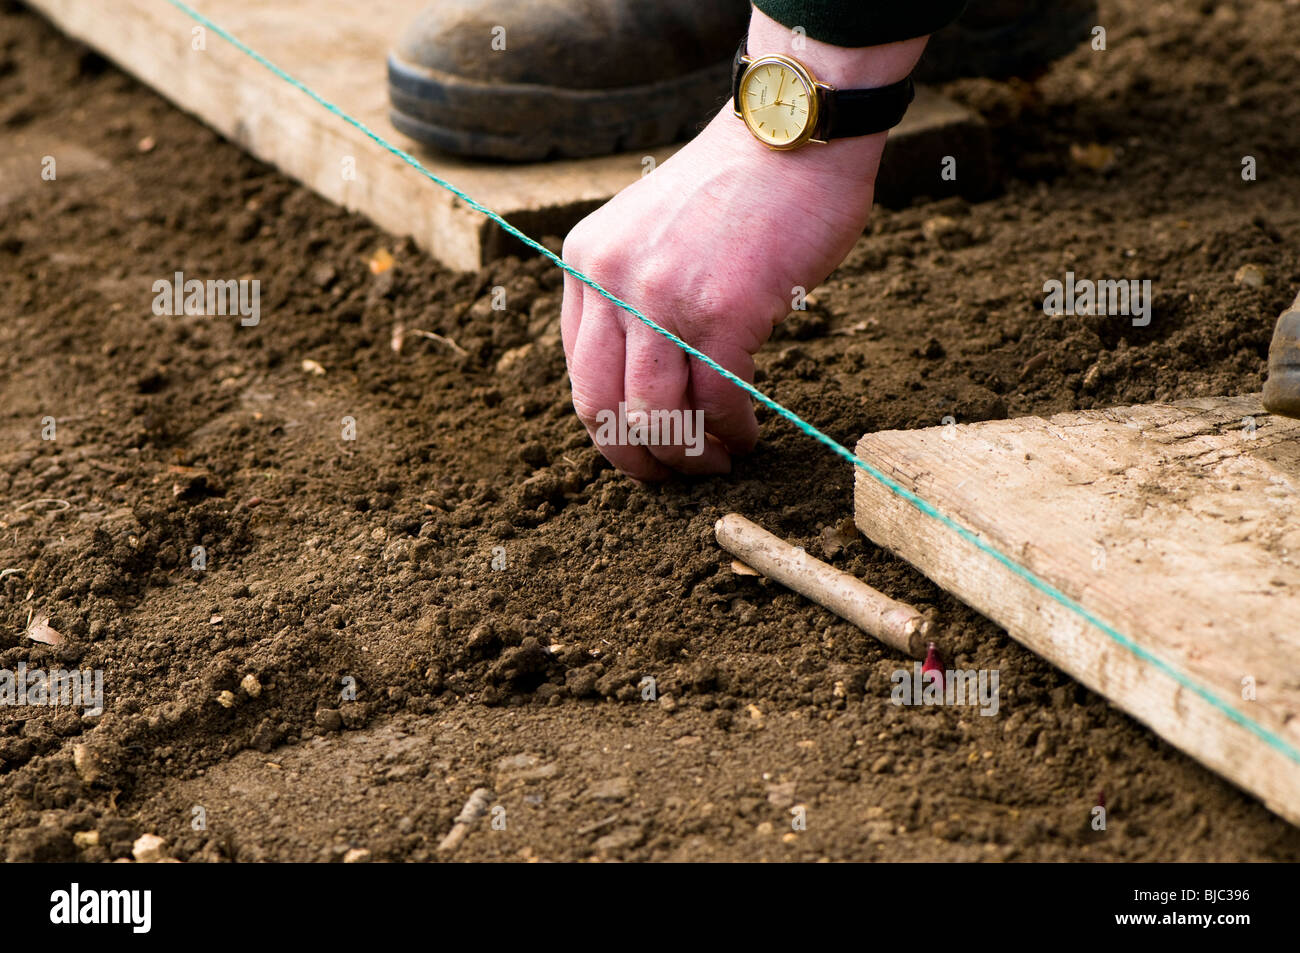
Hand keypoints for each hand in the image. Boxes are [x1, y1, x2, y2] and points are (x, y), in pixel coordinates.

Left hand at [560, 14, 926, 479]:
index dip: (611, 429)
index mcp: (586, 264)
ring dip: (689, 456)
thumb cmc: (734, 190)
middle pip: (603, 410)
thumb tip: (643, 383)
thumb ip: (631, 295)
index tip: (646, 447)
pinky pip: (717, 402)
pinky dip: (731, 432)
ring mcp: (662, 297)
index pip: (580, 377)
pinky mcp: (721, 310)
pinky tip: (747, 433)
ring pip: (657, 417)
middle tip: (675, 476)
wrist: (791, 135)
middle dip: (640, 461)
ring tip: (720, 460)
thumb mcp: (649, 234)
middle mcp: (610, 281)